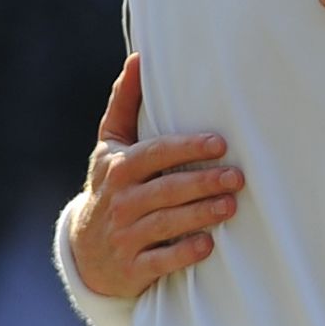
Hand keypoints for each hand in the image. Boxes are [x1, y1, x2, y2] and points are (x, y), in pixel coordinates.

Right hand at [71, 55, 243, 297]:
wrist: (87, 252)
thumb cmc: (111, 185)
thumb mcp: (111, 144)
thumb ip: (125, 102)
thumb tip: (140, 56)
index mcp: (118, 166)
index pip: (155, 153)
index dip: (186, 148)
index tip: (219, 143)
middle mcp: (119, 201)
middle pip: (165, 189)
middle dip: (202, 182)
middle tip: (237, 177)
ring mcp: (124, 236)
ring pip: (165, 223)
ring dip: (199, 214)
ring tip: (230, 205)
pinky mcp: (132, 268)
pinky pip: (160, 261)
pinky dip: (183, 253)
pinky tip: (207, 244)